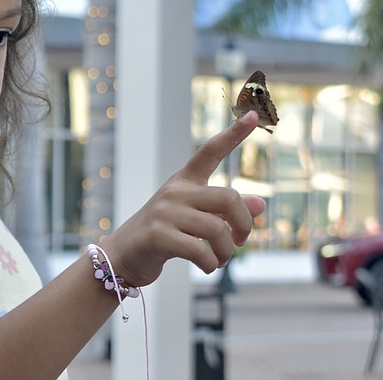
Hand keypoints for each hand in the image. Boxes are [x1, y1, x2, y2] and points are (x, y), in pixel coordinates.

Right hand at [105, 110, 265, 286]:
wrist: (122, 256)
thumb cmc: (163, 235)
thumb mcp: (195, 219)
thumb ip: (224, 211)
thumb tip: (260, 205)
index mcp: (184, 182)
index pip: (210, 152)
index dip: (233, 134)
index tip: (254, 116)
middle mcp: (175, 191)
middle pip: (228, 198)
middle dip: (244, 225)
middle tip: (240, 241)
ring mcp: (164, 212)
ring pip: (217, 230)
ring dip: (226, 252)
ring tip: (220, 260)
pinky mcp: (158, 235)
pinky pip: (200, 251)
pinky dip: (211, 264)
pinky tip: (207, 266)